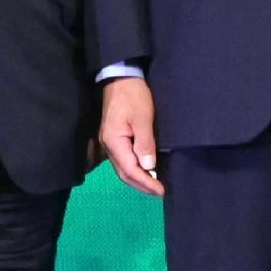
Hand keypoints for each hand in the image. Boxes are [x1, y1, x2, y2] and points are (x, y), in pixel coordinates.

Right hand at [98, 77, 164, 197]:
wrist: (120, 78)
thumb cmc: (133, 96)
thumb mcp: (142, 117)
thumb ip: (145, 143)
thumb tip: (149, 167)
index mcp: (114, 142)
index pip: (130, 170)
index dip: (146, 182)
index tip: (161, 190)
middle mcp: (109, 146)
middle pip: (124, 173)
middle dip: (142, 185)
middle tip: (159, 192)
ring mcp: (109, 143)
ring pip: (122, 169)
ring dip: (138, 179)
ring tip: (154, 186)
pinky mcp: (114, 138)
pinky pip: (123, 160)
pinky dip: (134, 170)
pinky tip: (145, 171)